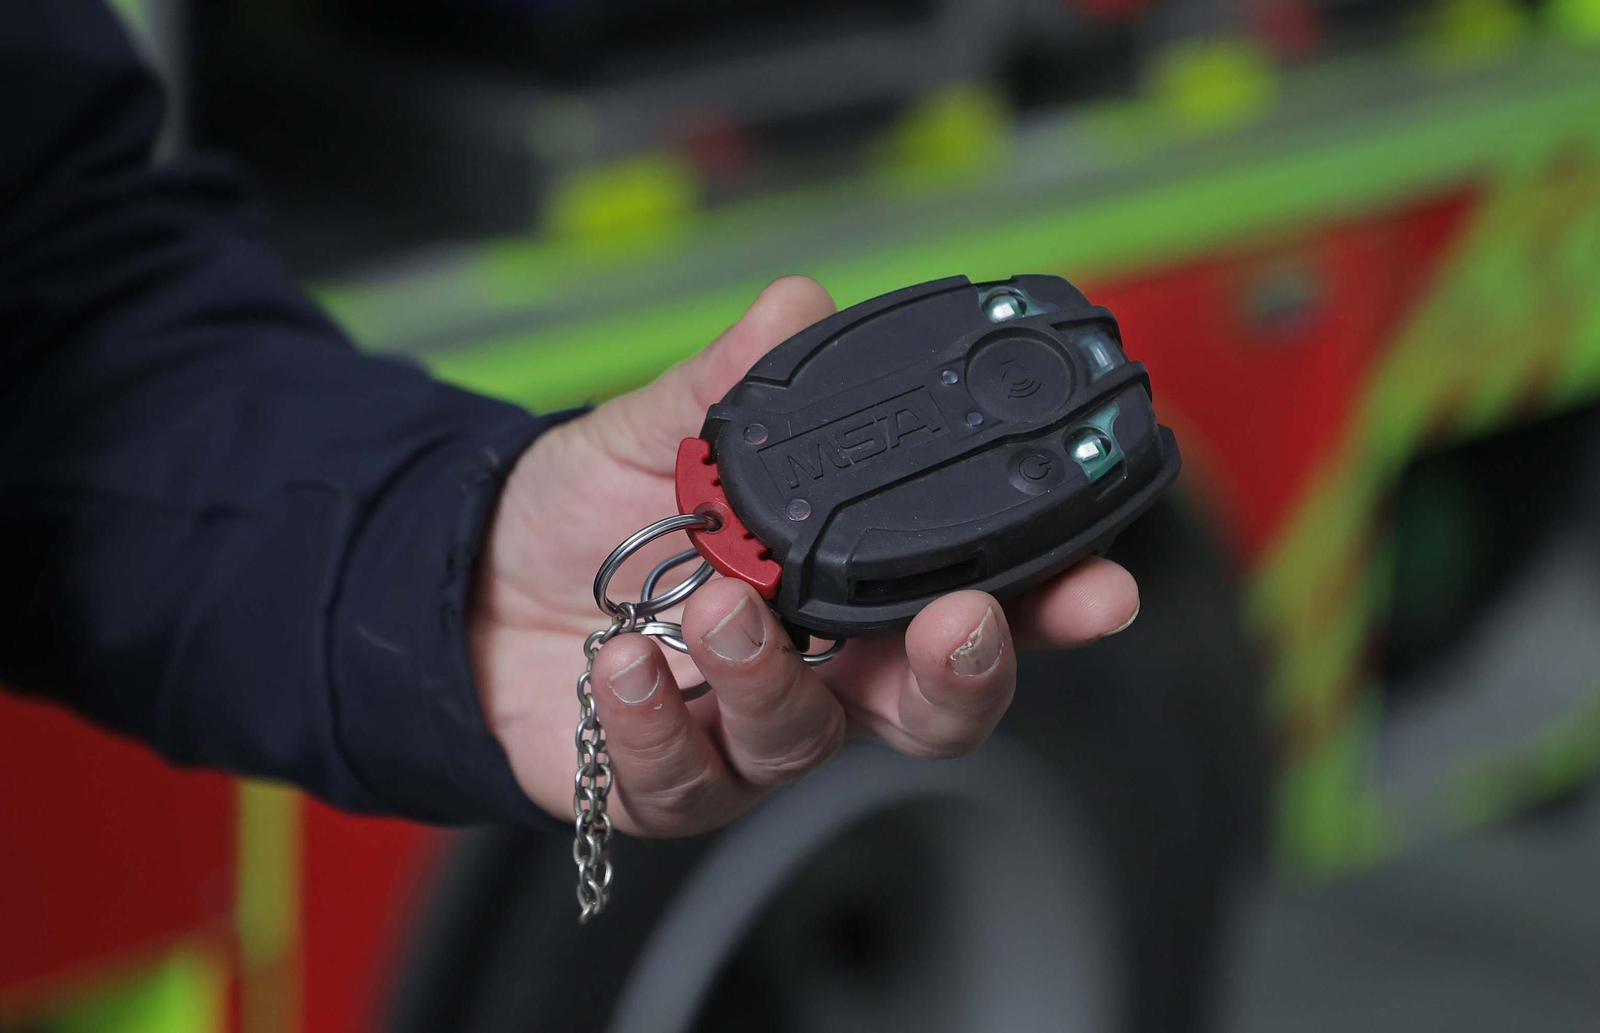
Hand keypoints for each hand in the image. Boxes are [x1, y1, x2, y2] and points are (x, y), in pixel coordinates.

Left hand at [470, 276, 1139, 834]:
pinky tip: (622, 664)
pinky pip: (684, 777)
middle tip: (957, 626)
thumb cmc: (592, 517)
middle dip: (963, 675)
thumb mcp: (660, 433)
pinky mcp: (667, 782)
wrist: (475, 586)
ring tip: (723, 606)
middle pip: (932, 707)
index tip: (1096, 583)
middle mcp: (817, 669)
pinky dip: (656, 721)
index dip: (1046, 603)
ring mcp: (746, 733)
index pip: (970, 602)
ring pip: (805, 738)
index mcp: (842, 584)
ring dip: (773, 674)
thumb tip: (797, 303)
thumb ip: (730, 383)